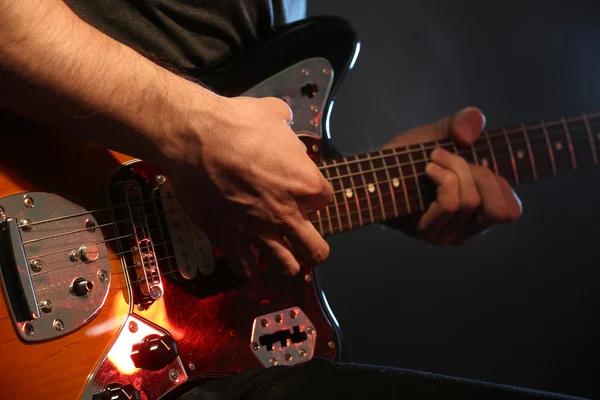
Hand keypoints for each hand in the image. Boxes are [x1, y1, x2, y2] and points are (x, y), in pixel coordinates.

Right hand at [158, 94, 331, 277]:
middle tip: (302, 241)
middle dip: (312, 248)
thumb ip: (287, 127)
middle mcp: (288, 214)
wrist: (194, 137)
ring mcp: (259, 231)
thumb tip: (287, 127)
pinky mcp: (229, 239)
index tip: (301, 194)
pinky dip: (247, 267)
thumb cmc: (235, 122)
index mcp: (306, 184)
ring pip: (287, 268)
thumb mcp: (273, 113)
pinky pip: (245, 269)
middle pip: (316, 251)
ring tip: (279, 255)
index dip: (314, 198)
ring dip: (286, 263)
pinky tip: (245, 258)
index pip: (325, 201)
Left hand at [382, 107, 521, 244]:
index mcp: (477, 212)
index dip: (500, 183)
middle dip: (479, 174)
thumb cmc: (408, 158)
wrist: (373, 169)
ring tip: (433, 160)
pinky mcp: (426, 232)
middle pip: (497, 209)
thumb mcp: (440, 134)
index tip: (477, 163)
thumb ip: (462, 123)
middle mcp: (465, 229)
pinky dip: (443, 178)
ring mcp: (445, 234)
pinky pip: (450, 204)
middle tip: (452, 160)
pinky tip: (427, 169)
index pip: (511, 212)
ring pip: (471, 202)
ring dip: (455, 170)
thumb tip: (473, 126)